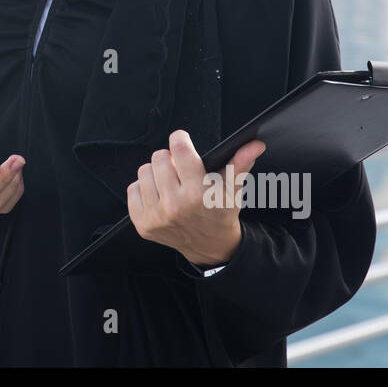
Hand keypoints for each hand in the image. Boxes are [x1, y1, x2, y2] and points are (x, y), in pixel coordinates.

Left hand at [126, 129, 263, 266]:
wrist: (210, 247)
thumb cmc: (220, 213)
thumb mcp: (232, 189)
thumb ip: (240, 163)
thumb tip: (255, 144)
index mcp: (198, 194)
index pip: (179, 149)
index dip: (180, 139)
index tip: (182, 141)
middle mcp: (175, 206)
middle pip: (158, 158)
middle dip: (169, 159)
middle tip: (179, 170)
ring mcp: (157, 217)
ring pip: (144, 171)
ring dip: (156, 174)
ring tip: (170, 184)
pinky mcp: (143, 224)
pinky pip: (132, 189)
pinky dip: (144, 189)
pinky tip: (160, 196)